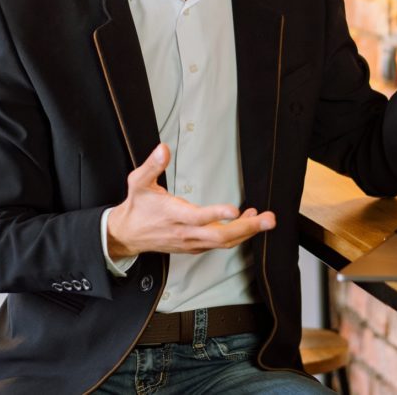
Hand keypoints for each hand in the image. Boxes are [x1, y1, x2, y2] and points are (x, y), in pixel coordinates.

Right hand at [106, 144, 275, 257]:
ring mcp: (192, 243)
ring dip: (247, 231)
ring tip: (265, 219)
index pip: (198, 218)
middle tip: (269, 219)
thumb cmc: (137, 207)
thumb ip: (152, 166)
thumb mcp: (138, 182)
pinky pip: (220, 243)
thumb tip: (163, 148)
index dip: (217, 215)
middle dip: (248, 228)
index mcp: (174, 216)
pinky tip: (248, 219)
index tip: (235, 209)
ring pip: (224, 242)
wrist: (127, 235)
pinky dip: (237, 234)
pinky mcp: (195, 246)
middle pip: (221, 236)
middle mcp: (186, 233)